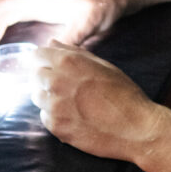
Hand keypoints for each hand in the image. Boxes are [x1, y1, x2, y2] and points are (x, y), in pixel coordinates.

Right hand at [0, 0, 125, 53]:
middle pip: (4, 4)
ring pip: (11, 8)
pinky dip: (9, 23)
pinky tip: (6, 36)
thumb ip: (71, 38)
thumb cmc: (104, 3)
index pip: (8, 2)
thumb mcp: (89, 23)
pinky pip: (21, 12)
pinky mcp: (47, 7)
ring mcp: (43, 1)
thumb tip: (52, 55)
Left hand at [31, 40, 165, 160]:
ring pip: (37, 96)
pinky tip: (74, 116)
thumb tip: (52, 43)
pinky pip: (44, 116)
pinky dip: (55, 115)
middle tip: (67, 86)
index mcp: (68, 62)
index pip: (37, 55)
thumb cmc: (124, 93)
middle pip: (35, 75)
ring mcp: (54, 106)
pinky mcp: (56, 127)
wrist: (135, 128)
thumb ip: (74, 53)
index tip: (51, 65)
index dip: (44, 59)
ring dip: (49, 97)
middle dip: (47, 77)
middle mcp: (56, 82)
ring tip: (72, 102)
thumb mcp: (103, 65)